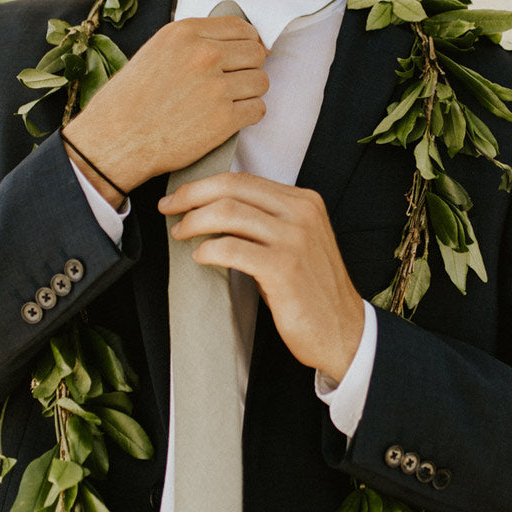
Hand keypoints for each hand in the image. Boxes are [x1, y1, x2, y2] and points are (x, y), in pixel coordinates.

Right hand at [62, 17, 267, 204]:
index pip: (240, 26)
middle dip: (250, 67)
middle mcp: (203, 55)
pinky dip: (249, 115)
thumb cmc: (130, 100)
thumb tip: (231, 43)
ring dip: (251, 92)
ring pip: (261, 81)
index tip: (242, 55)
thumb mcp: (156, 52)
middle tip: (236, 82)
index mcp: (185, 33)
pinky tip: (231, 119)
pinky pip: (258, 109)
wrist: (115, 140)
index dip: (247, 41)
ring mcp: (216, 87)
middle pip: (256, 52)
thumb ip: (193, 43)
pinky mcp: (224, 119)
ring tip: (231, 102)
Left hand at [160, 173, 364, 381]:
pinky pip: (232, 248)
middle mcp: (302, 213)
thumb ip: (266, 220)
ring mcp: (295, 239)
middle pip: (232, 188)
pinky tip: (200, 257)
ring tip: (180, 234)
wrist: (343, 332)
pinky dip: (208, 249)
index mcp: (304, 201)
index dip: (204, 185)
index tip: (180, 197)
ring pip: (229, 213)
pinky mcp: (285, 268)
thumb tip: (213, 208)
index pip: (244, 180)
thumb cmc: (310, 291)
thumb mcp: (295, 243)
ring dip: (194, 222)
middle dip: (191, 196)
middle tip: (168, 209)